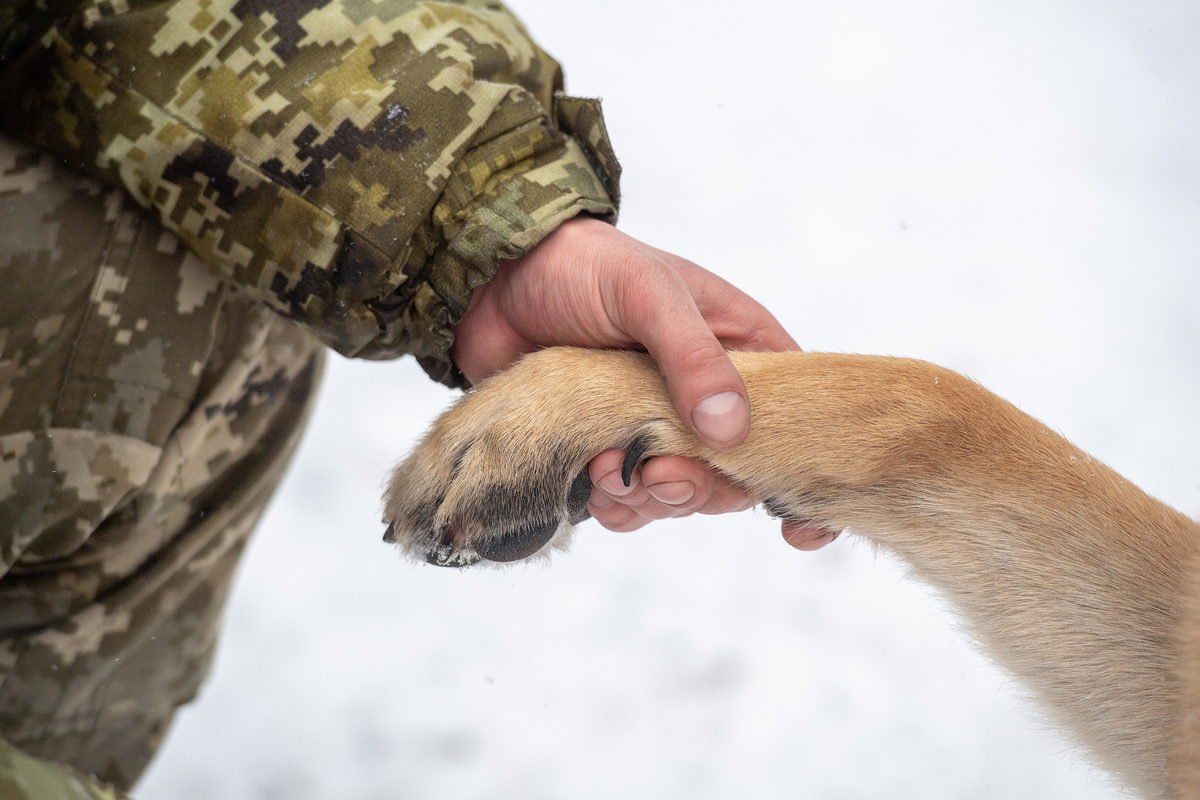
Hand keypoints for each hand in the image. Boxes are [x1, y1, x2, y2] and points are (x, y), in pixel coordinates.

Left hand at [451, 216, 835, 541]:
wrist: (495, 280)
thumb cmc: (583, 266)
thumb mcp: (648, 292)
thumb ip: (693, 358)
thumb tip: (731, 430)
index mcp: (741, 349)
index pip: (793, 417)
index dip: (799, 473)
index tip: (799, 532)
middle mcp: (706, 395)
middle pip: (735, 473)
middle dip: (701, 488)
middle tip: (658, 475)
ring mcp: (656, 427)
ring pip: (681, 494)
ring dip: (651, 499)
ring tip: (609, 471)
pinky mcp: (607, 448)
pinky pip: (629, 501)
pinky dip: (616, 504)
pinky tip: (592, 482)